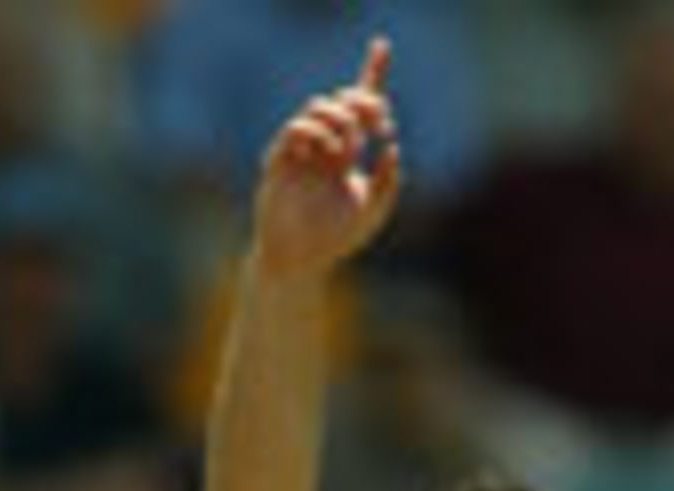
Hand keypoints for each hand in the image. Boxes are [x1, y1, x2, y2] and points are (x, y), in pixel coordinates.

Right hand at [254, 38, 399, 279]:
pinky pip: (294, 128)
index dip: (371, 75)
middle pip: (342, 100)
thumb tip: (393, 147)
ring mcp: (301, 150)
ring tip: (351, 144)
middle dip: (364, 102)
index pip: (359, 107)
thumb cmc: (336, 238)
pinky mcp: (280, 159)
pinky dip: (315, 131)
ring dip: (341, 118)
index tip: (383, 46)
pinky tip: (330, 150)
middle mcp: (323, 145)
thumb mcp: (374, 210)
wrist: (301, 260)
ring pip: (318, 106)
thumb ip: (388, 181)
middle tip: (380, 122)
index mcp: (345, 153)